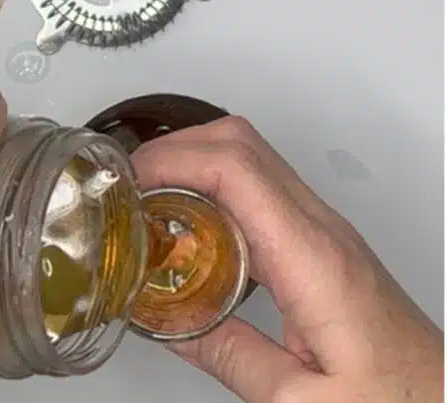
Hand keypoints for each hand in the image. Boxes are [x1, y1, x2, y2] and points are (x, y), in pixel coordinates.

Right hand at [130, 116, 443, 402]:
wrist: (441, 398)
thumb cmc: (394, 401)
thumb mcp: (298, 400)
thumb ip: (229, 356)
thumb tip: (171, 323)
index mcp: (312, 260)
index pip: (237, 170)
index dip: (173, 160)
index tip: (130, 181)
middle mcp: (322, 230)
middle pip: (242, 143)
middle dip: (175, 148)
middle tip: (130, 184)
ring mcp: (324, 230)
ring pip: (252, 157)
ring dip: (194, 162)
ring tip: (150, 200)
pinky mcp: (322, 242)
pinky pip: (262, 189)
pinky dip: (215, 187)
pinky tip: (190, 223)